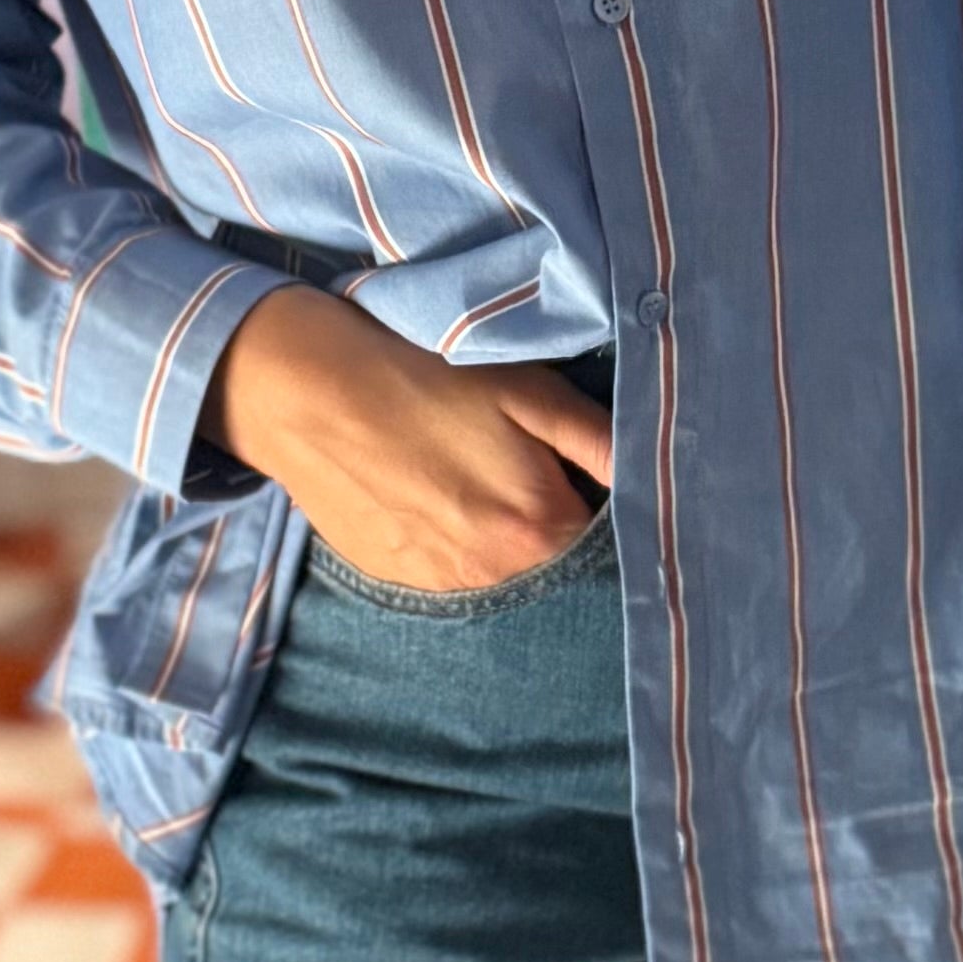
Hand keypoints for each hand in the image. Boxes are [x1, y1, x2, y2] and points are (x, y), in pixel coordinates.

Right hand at [205, 284, 613, 588]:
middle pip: (555, 558)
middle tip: (519, 458)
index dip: (602, 496)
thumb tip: (660, 472)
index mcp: (539, 531)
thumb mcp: (526, 390)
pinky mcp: (398, 580)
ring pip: (503, 568)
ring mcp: (440, 586)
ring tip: (469, 468)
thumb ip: (601, 442)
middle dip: (553, 516)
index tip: (580, 461)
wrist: (302, 391)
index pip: (610, 536)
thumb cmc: (421, 376)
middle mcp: (495, 578)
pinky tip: (432, 487)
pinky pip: (453, 570)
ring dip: (502, 531)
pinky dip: (457, 538)